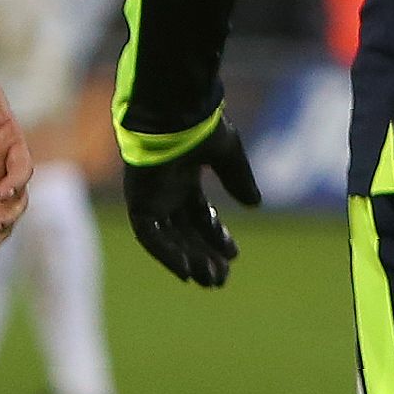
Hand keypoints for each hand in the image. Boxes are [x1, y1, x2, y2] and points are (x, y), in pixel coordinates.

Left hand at [122, 125, 261, 287]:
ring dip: (188, 260)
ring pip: (169, 239)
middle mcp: (165, 191)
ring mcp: (150, 198)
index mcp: (183, 176)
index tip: (233, 254)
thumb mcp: (227, 155)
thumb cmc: (198, 126)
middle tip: (221, 278)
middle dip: (203, 256)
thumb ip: (238, 179)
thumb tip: (254, 204)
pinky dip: (167, 255)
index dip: (216, 236)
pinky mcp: (138, 202)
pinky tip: (186, 271)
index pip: (199, 215)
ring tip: (210, 280)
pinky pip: (150, 236)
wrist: (172, 113)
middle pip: (184, 232)